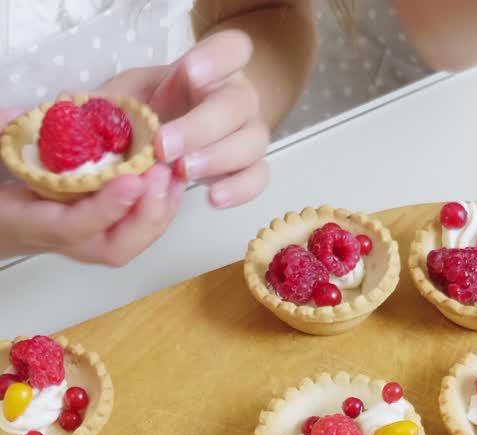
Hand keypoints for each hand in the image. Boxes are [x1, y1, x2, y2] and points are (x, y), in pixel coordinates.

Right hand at [0, 109, 183, 265]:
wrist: (7, 221)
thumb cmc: (6, 195)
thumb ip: (5, 138)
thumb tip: (17, 117)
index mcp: (38, 226)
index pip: (76, 225)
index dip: (106, 207)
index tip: (131, 181)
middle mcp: (71, 244)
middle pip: (116, 247)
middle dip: (145, 214)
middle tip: (161, 174)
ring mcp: (91, 245)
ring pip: (132, 243)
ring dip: (159, 212)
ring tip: (173, 175)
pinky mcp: (107, 238)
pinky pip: (138, 234)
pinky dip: (160, 211)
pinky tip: (172, 183)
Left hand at [103, 30, 269, 208]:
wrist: (170, 145)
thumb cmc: (150, 117)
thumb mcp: (128, 97)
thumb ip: (113, 100)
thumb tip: (74, 107)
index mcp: (213, 70)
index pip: (233, 49)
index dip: (216, 58)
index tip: (189, 73)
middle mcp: (237, 99)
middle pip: (238, 104)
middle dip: (200, 125)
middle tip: (164, 146)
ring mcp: (248, 135)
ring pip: (252, 142)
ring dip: (218, 158)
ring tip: (184, 171)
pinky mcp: (250, 169)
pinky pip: (257, 178)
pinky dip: (239, 189)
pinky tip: (212, 197)